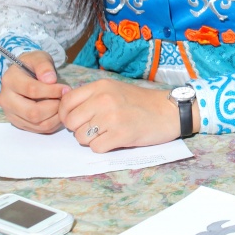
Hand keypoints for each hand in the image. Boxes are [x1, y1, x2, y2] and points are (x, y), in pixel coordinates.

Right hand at [0, 51, 69, 134]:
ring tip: (62, 104)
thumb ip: (44, 66)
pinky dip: (52, 123)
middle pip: (33, 112)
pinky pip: (38, 129)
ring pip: (37, 123)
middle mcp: (6, 100)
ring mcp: (11, 114)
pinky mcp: (18, 123)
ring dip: (55, 116)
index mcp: (9, 81)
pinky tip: (57, 112)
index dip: (52, 91)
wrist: (23, 74)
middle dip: (54, 107)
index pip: (32, 90)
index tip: (65, 88)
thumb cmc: (32, 65)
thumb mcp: (39, 58)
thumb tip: (50, 79)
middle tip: (64, 99)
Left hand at [59, 79, 180, 152]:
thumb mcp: (114, 89)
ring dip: (91, 140)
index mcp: (100, 86)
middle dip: (79, 129)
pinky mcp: (121, 134)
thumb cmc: (141, 102)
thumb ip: (91, 96)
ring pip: (81, 137)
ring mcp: (112, 117)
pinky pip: (96, 148)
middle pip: (71, 122)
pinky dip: (104, 147)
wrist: (169, 111)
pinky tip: (116, 139)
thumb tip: (66, 109)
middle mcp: (103, 99)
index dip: (66, 115)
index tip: (77, 120)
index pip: (66, 102)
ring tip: (108, 133)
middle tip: (95, 128)